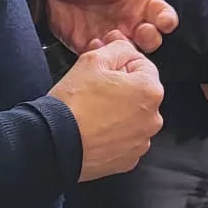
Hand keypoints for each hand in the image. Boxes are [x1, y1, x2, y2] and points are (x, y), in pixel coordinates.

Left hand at [45, 0, 177, 54]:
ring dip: (128, 51)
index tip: (163, 22)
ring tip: (111, 38)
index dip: (166, 19)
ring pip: (133, 53)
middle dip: (151, 38)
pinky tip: (94, 45)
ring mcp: (114, 37)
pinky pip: (107, 60)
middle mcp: (130, 21)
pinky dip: (105, 57)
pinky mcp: (96, 49)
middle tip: (140, 32)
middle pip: (153, 38)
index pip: (162, 13)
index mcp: (137, 0)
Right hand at [49, 35, 163, 181]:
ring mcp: (141, 142)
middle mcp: (153, 119)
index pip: (141, 65)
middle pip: (139, 92)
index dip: (119, 63)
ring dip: (118, 111)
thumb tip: (124, 46)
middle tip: (94, 89)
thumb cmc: (73, 103)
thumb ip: (117, 48)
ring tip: (92, 111)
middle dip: (120, 87)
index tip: (102, 70)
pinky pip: (125, 139)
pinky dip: (113, 134)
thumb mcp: (93, 61)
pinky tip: (94, 129)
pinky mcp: (128, 160)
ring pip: (132, 116)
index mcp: (150, 91)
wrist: (54, 142)